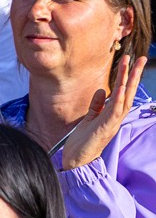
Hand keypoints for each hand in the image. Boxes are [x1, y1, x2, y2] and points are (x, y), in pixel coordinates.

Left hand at [61, 55, 146, 169]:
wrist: (76, 161)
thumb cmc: (82, 142)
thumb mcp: (88, 119)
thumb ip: (95, 106)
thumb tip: (100, 91)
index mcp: (112, 114)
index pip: (122, 92)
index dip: (127, 77)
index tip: (129, 61)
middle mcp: (116, 117)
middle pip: (128, 92)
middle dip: (134, 74)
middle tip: (140, 57)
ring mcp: (113, 122)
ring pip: (124, 98)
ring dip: (128, 80)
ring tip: (131, 63)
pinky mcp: (106, 128)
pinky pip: (114, 111)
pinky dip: (117, 98)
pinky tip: (120, 87)